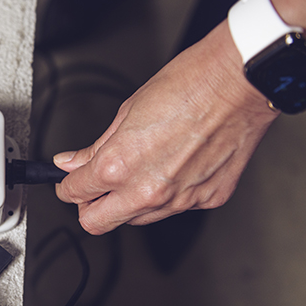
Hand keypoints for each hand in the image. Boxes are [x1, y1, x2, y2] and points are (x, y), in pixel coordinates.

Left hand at [54, 22, 279, 234]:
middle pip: (97, 223)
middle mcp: (146, 191)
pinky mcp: (207, 200)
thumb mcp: (126, 113)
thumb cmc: (187, 86)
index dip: (66, 187)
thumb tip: (71, 163)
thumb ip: (96, 148)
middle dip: (89, 208)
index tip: (68, 182)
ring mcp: (178, 200)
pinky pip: (174, 208)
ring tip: (139, 171)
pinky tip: (173, 168)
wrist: (239, 82)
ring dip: (127, 203)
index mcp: (118, 166)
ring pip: (136, 219)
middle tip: (92, 190)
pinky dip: (166, 195)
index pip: (75, 194)